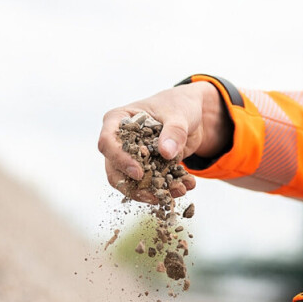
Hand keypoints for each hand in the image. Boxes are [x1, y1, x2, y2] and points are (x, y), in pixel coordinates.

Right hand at [98, 81, 230, 202]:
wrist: (194, 114)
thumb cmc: (179, 105)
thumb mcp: (179, 114)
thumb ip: (174, 131)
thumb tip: (166, 152)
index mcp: (118, 120)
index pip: (107, 142)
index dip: (119, 159)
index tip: (138, 173)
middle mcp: (120, 141)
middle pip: (114, 170)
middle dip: (134, 187)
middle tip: (155, 196)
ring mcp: (132, 157)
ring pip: (131, 183)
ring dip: (154, 192)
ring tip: (180, 190)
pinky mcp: (148, 169)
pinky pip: (151, 185)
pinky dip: (168, 189)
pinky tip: (187, 185)